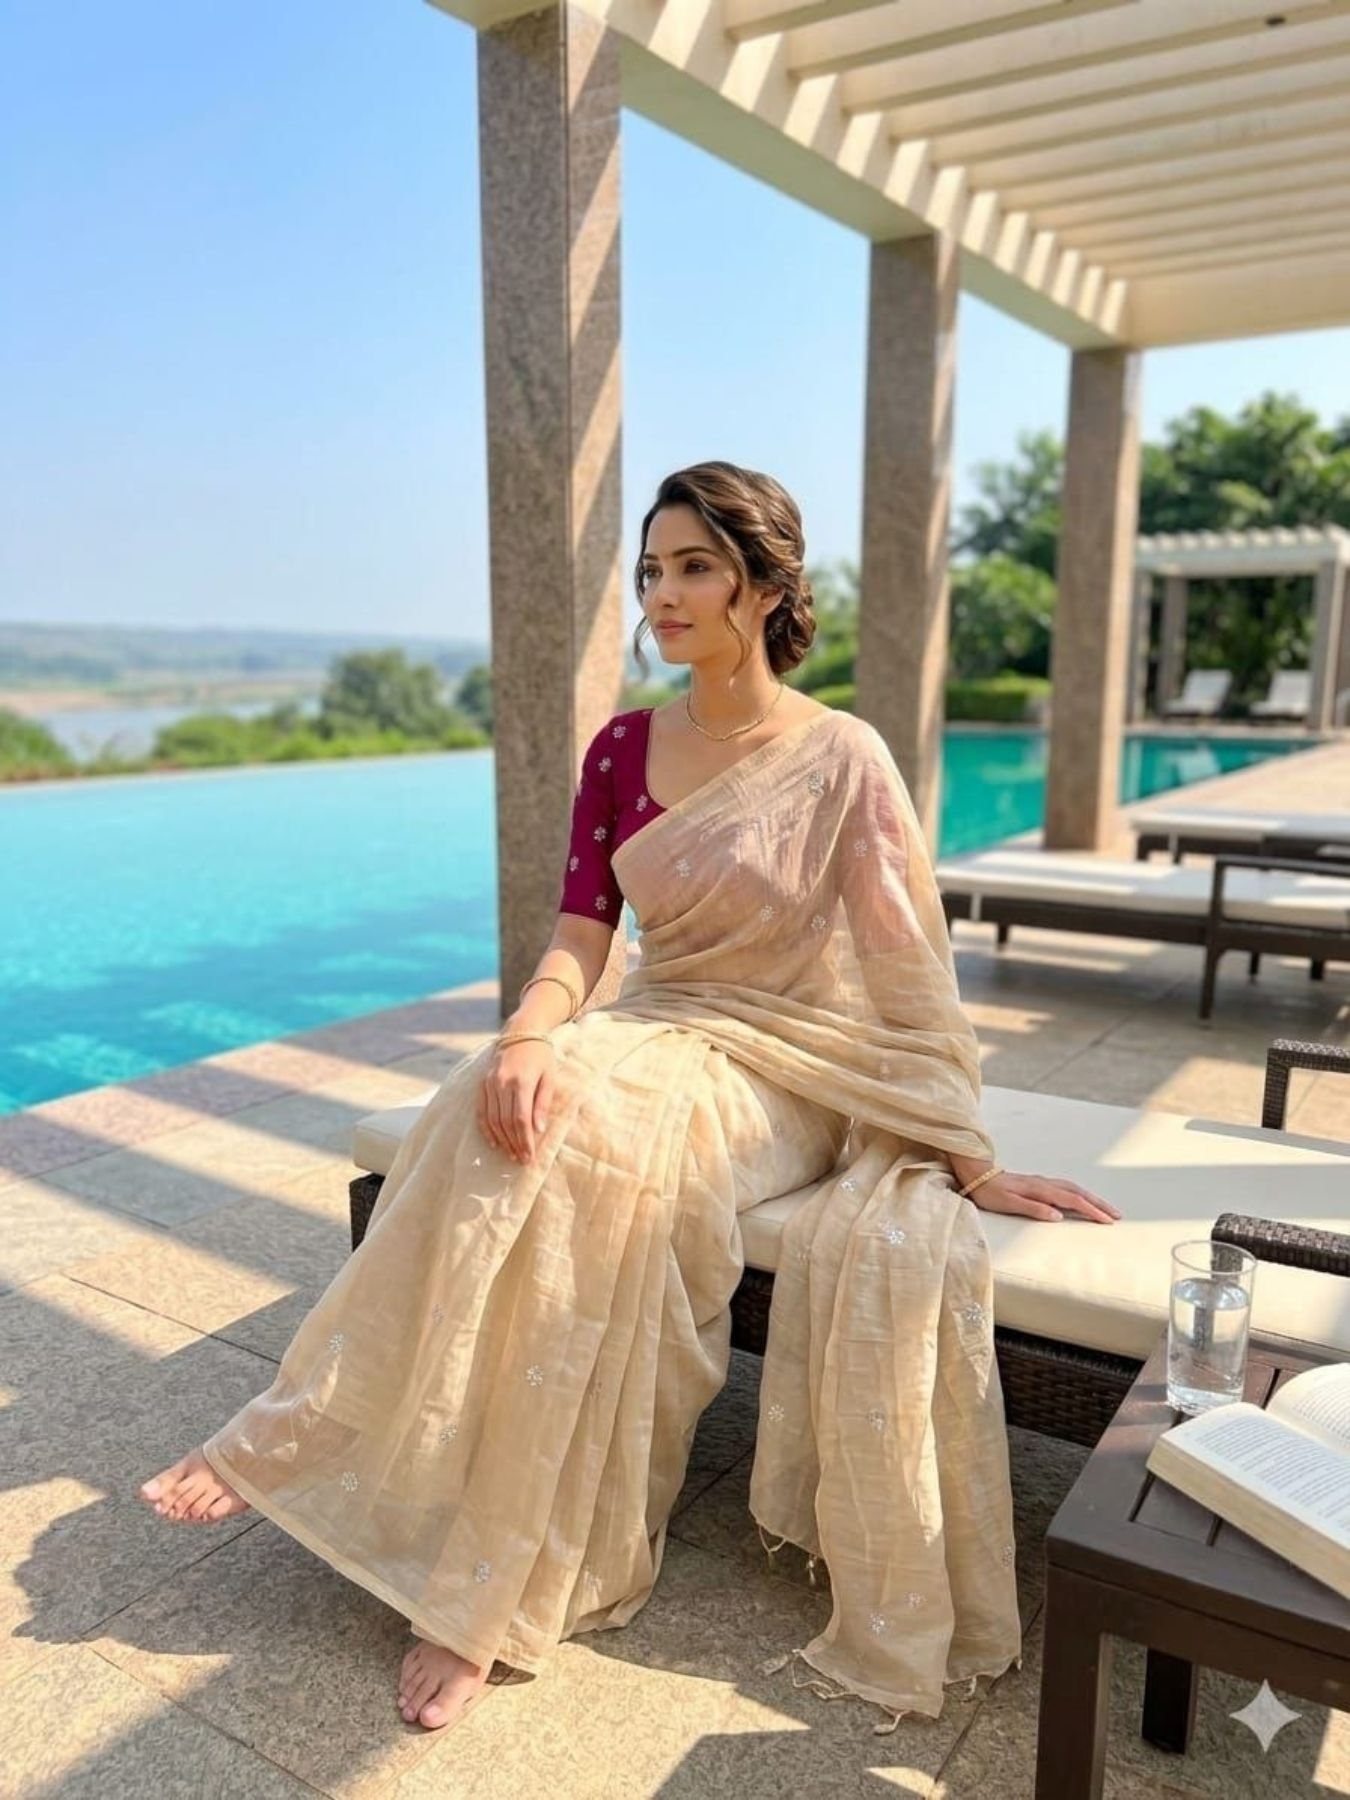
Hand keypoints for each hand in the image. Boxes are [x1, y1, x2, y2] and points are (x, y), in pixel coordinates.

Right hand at [476, 1040, 555, 1163]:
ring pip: (493, 1120)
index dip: (525, 1141)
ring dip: (501, 1140)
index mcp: (522, 1082)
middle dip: (514, 1144)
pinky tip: (494, 1142)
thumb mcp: (549, 1077)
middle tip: (521, 1160)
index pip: (521, 1120)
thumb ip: (543, 1103)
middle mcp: (502, 1083)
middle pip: (506, 1123)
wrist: (521, 1032)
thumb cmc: (541, 1056)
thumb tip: (538, 1130)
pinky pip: (482, 1112)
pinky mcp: (482, 1084)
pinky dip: (486, 1129)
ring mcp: (490, 1083)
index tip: (529, 1157)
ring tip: (510, 1154)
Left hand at [964, 1170, 1120, 1224]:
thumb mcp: (1008, 1204)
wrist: (977, 1175)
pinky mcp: (1039, 1183)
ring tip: (1106, 1208)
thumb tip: (1058, 1216)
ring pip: (1074, 1188)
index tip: (1107, 1221)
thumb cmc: (990, 1192)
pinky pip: (1066, 1187)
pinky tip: (1083, 1199)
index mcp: (1040, 1190)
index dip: (1091, 1211)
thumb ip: (1033, 1209)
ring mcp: (1043, 1182)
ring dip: (1092, 1198)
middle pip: (1078, 1193)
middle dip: (1099, 1204)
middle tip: (1117, 1215)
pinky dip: (1080, 1193)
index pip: (1072, 1201)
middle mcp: (1045, 1184)